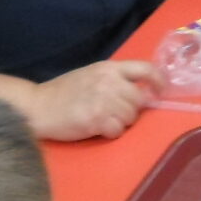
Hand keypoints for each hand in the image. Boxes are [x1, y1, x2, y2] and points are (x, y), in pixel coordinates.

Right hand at [24, 60, 160, 140]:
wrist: (38, 106)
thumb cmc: (64, 92)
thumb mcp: (91, 75)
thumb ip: (115, 79)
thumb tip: (142, 90)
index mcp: (108, 68)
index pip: (145, 69)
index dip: (159, 81)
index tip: (161, 91)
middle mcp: (109, 81)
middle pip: (139, 100)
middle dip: (132, 110)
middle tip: (114, 113)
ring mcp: (103, 100)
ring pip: (131, 117)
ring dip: (121, 122)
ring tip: (102, 119)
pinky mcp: (96, 119)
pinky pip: (118, 131)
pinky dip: (111, 133)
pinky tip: (97, 128)